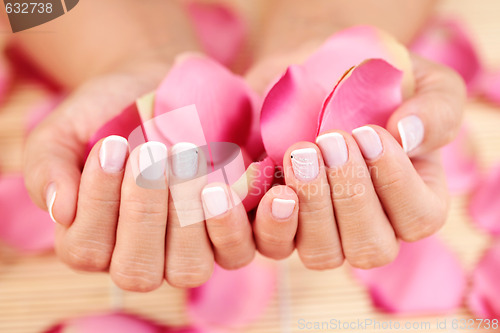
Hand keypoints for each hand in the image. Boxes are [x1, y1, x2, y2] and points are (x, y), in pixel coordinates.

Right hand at [24, 59, 254, 291]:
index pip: (87, 249)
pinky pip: (234, 251)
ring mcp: (185, 249)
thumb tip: (59, 211)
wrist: (156, 90)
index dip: (98, 202)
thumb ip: (49, 168)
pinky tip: (222, 184)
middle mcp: (139, 255)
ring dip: (186, 218)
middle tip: (151, 152)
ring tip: (188, 161)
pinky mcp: (224, 234)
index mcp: (93, 239)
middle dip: (143, 212)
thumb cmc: (106, 115)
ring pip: (188, 269)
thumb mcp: (64, 132)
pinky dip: (231, 224)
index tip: (113, 145)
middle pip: (138, 271)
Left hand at [250, 54, 465, 268]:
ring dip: (312, 207)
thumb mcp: (419, 80)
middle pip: (371, 249)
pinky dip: (271, 222)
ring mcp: (321, 230)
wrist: (309, 72)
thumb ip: (435, 108)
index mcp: (413, 198)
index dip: (396, 183)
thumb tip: (410, 135)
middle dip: (351, 194)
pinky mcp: (278, 224)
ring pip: (322, 255)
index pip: (418, 218)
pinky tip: (271, 185)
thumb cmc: (372, 81)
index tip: (371, 133)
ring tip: (300, 155)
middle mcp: (368, 225)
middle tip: (331, 141)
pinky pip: (274, 246)